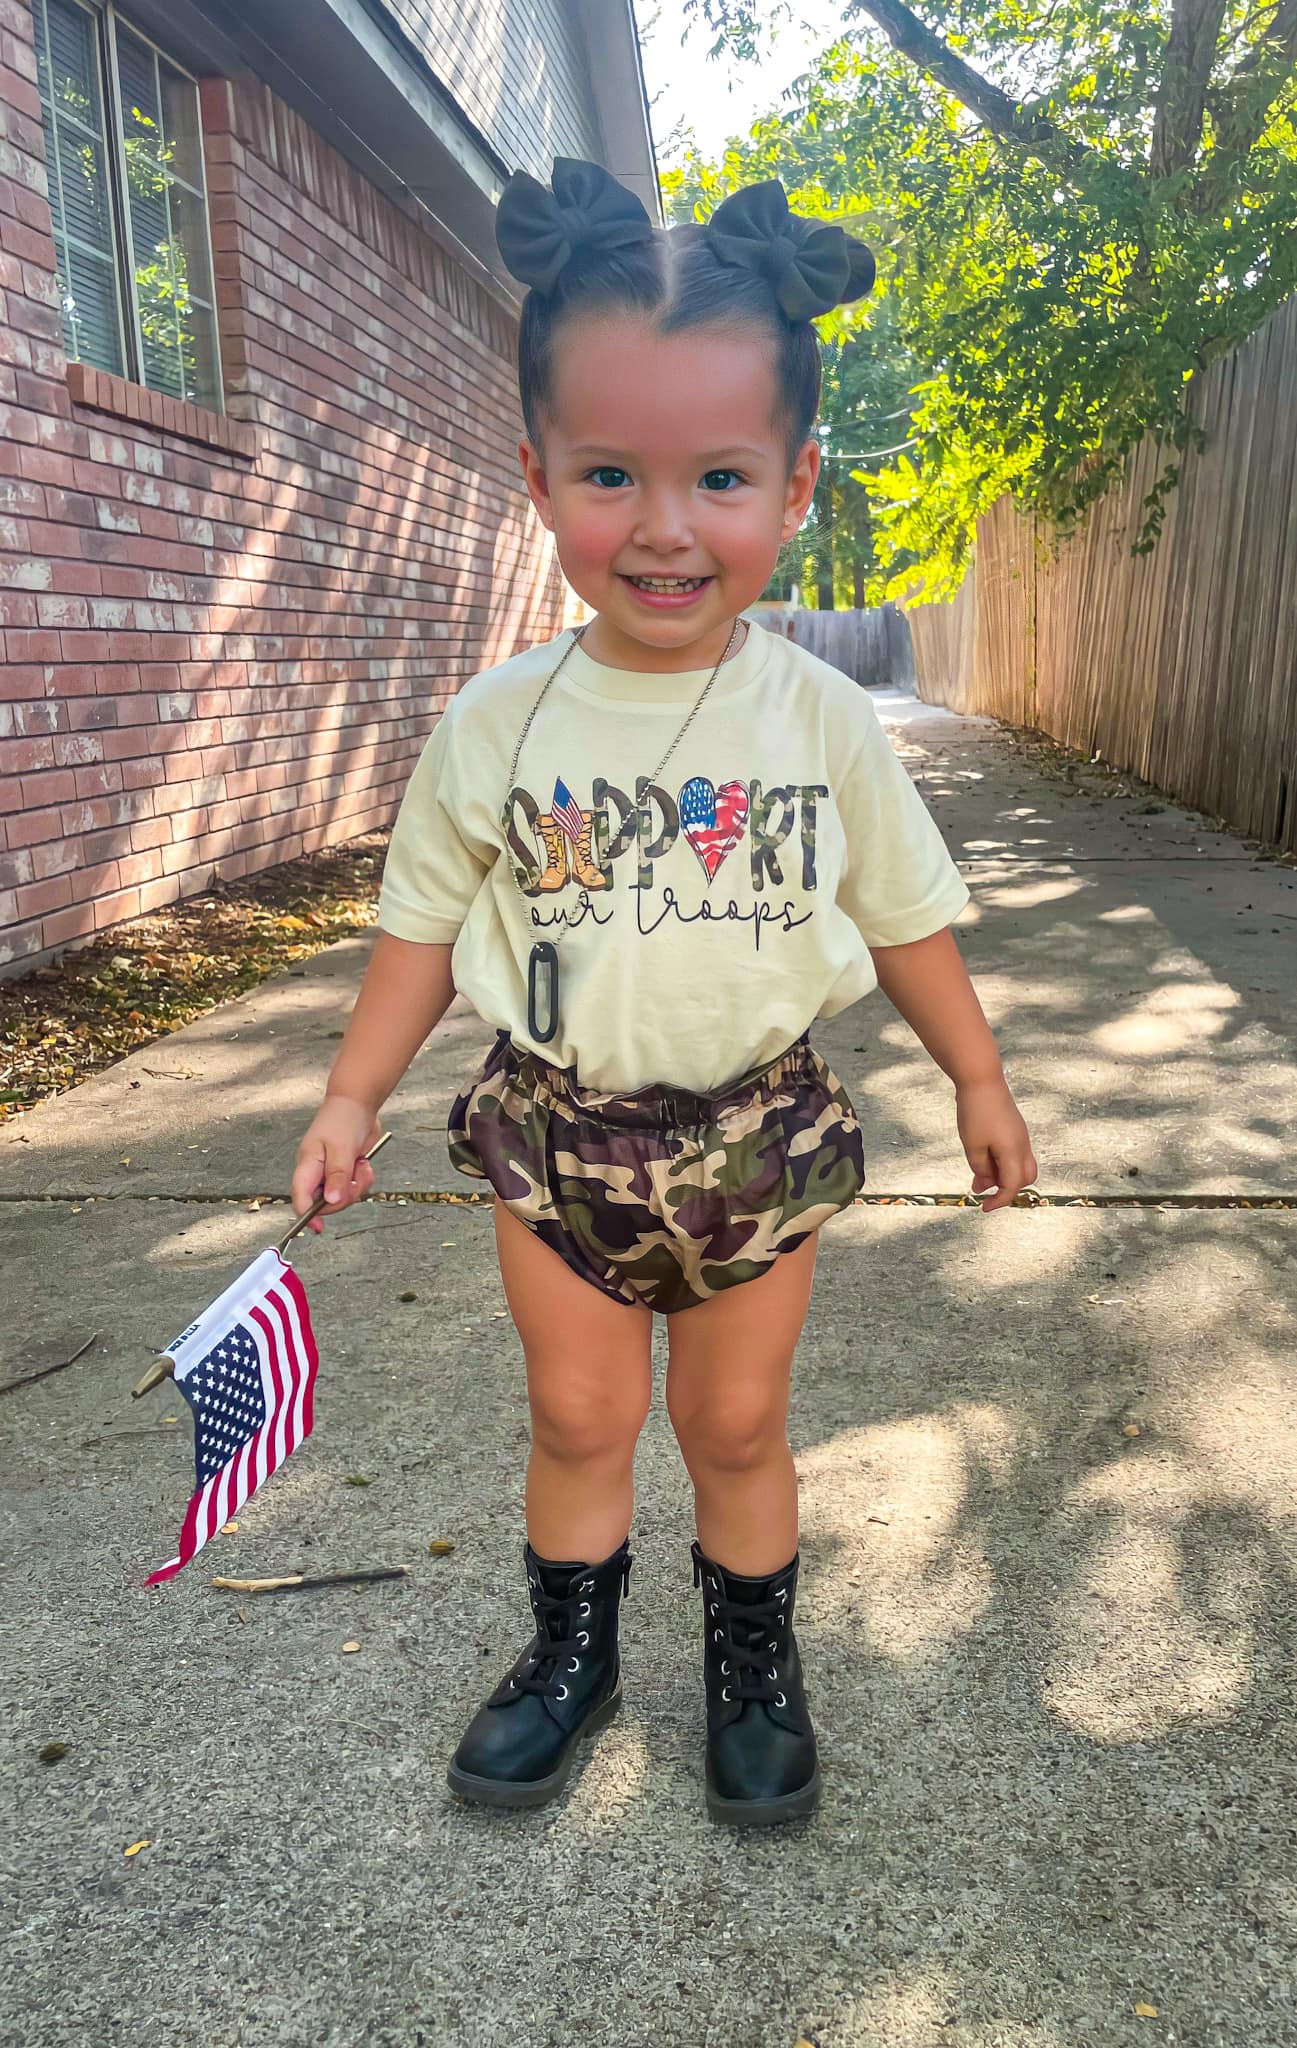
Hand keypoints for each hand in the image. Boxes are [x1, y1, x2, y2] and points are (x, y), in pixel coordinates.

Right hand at [291, 1094, 382, 1232]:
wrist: (358, 1104)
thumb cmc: (342, 1121)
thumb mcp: (341, 1149)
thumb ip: (337, 1176)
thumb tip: (331, 1201)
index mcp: (307, 1166)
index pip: (300, 1197)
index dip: (307, 1215)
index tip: (318, 1228)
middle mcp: (316, 1173)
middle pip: (325, 1203)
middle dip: (345, 1197)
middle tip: (355, 1179)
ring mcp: (330, 1174)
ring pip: (342, 1198)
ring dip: (357, 1186)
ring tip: (361, 1165)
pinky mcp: (345, 1173)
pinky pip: (354, 1189)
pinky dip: (363, 1180)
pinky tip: (364, 1164)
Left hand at [955, 1075, 1037, 1213]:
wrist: (982, 1080)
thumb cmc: (976, 1112)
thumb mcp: (973, 1146)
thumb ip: (980, 1169)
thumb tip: (984, 1185)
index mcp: (1014, 1152)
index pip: (1011, 1186)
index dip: (998, 1201)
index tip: (983, 1208)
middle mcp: (1023, 1146)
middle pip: (1025, 1178)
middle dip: (1006, 1189)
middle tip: (983, 1190)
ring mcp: (1021, 1136)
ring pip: (1022, 1166)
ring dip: (1004, 1175)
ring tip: (979, 1173)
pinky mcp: (1016, 1129)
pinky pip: (1016, 1153)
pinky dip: (1003, 1162)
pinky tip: (984, 1157)